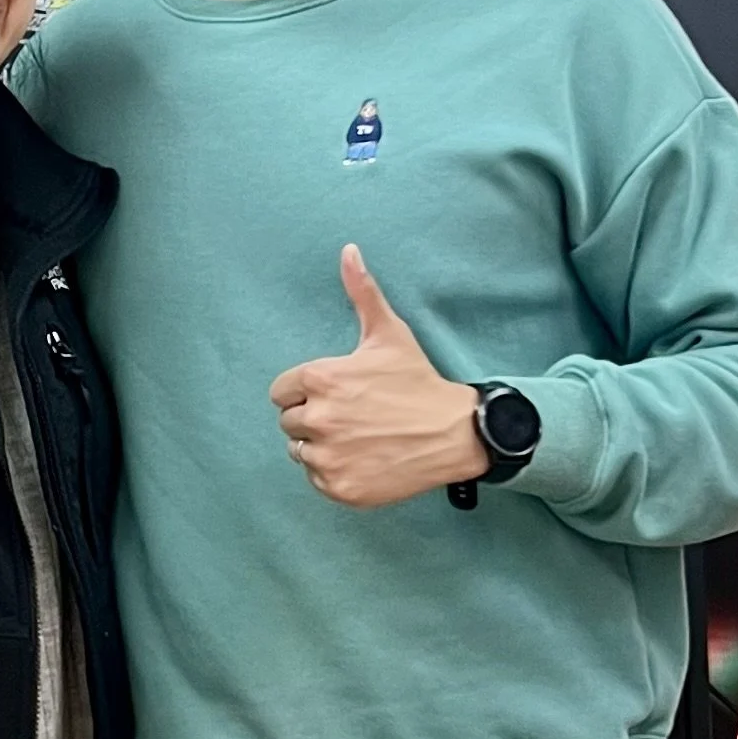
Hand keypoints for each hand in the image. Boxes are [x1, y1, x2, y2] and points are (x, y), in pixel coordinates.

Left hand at [269, 245, 489, 509]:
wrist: (455, 433)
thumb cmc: (418, 380)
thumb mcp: (388, 334)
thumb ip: (361, 292)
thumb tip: (348, 250)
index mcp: (320, 380)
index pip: (282, 392)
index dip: (306, 392)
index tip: (337, 393)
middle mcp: (318, 421)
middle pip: (290, 423)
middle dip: (314, 419)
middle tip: (352, 415)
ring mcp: (329, 458)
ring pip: (301, 453)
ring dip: (322, 447)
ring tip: (358, 437)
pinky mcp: (341, 488)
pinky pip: (318, 480)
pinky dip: (336, 473)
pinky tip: (364, 458)